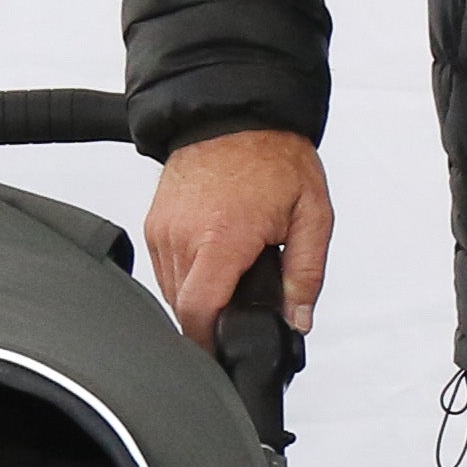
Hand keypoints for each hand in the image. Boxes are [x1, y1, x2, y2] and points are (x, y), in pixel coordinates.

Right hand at [146, 128, 331, 345]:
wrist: (236, 113)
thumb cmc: (275, 156)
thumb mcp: (313, 215)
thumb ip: (307, 274)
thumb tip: (299, 319)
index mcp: (222, 237)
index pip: (200, 312)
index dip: (211, 343)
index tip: (228, 353)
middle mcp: (183, 235)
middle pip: (184, 308)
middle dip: (212, 321)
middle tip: (242, 316)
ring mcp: (163, 229)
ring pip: (172, 292)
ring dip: (200, 298)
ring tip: (232, 284)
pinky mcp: (154, 224)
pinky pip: (165, 269)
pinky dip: (188, 277)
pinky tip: (215, 265)